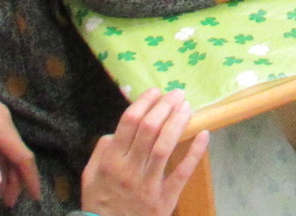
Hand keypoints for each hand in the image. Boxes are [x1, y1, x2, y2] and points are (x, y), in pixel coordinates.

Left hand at [0, 60, 40, 206]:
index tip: (36, 197)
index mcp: (1, 130)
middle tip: (9, 201)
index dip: (31, 178)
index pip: (23, 158)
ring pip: (10, 147)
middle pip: (18, 154)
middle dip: (17, 179)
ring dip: (8, 169)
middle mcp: (5, 122)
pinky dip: (2, 156)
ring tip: (1, 190)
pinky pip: (3, 139)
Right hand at [81, 88, 206, 215]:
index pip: (129, 122)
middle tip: (177, 94)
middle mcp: (129, 170)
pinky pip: (182, 173)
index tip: (156, 92)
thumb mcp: (90, 177)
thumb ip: (101, 151)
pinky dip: (195, 152)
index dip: (144, 102)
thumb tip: (116, 130)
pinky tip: (204, 134)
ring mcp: (148, 185)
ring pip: (165, 146)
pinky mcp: (164, 199)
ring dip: (178, 122)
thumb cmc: (100, 204)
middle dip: (165, 106)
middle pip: (149, 129)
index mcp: (111, 161)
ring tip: (187, 106)